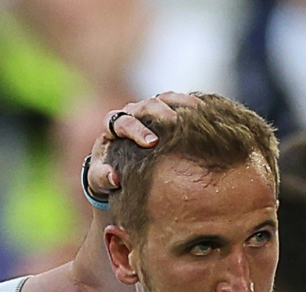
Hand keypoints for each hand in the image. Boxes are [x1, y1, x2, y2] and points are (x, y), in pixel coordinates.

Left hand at [84, 92, 202, 200]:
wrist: (117, 165)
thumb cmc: (107, 173)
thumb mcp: (99, 178)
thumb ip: (102, 177)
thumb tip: (115, 178)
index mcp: (112, 126)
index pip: (123, 123)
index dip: (137, 131)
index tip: (151, 143)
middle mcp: (130, 112)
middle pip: (146, 106)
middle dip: (162, 114)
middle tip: (176, 124)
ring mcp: (148, 109)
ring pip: (165, 98)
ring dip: (181, 104)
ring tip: (198, 113)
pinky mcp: (165, 108)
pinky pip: (178, 100)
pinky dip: (191, 104)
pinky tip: (206, 112)